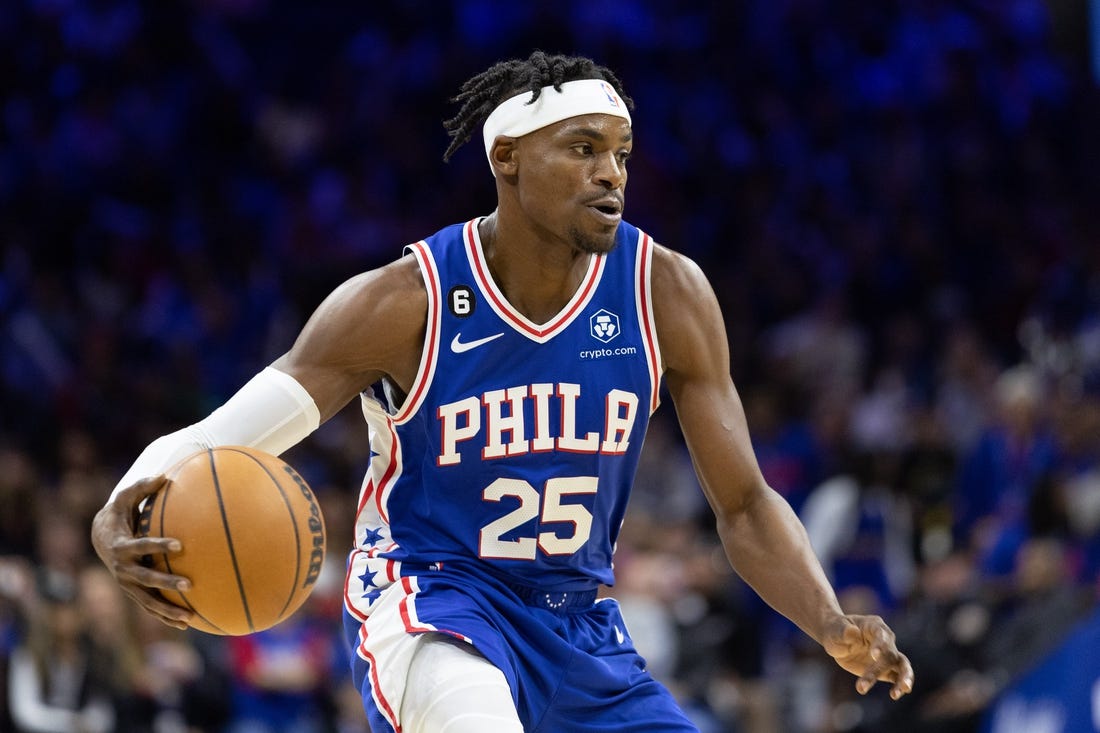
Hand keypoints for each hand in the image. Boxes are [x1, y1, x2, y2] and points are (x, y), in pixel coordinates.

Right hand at [90, 476, 192, 629]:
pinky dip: (165, 617)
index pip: (141, 546)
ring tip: (190, 617)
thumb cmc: (119, 514)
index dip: (158, 545)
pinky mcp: (133, 593)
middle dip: (166, 583)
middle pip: (146, 578)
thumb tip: (165, 475)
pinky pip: (150, 608)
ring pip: (147, 601)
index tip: (180, 544)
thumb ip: (142, 487)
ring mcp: (127, 584)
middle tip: (189, 584)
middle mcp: (122, 569)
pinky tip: (186, 624)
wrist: (100, 538)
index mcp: (121, 547)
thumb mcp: (125, 498)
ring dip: (167, 610)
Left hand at [822, 614, 913, 699]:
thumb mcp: (835, 629)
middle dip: (883, 668)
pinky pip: (896, 677)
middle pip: (891, 654)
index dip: (880, 645)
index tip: (874, 656)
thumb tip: (853, 632)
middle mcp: (886, 640)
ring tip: (895, 694)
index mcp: (874, 625)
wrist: (836, 638)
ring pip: (902, 666)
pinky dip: (898, 685)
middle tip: (884, 680)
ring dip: (903, 679)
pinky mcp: (885, 669)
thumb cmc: (836, 630)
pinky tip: (895, 695)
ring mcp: (887, 655)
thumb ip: (844, 631)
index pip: (881, 634)